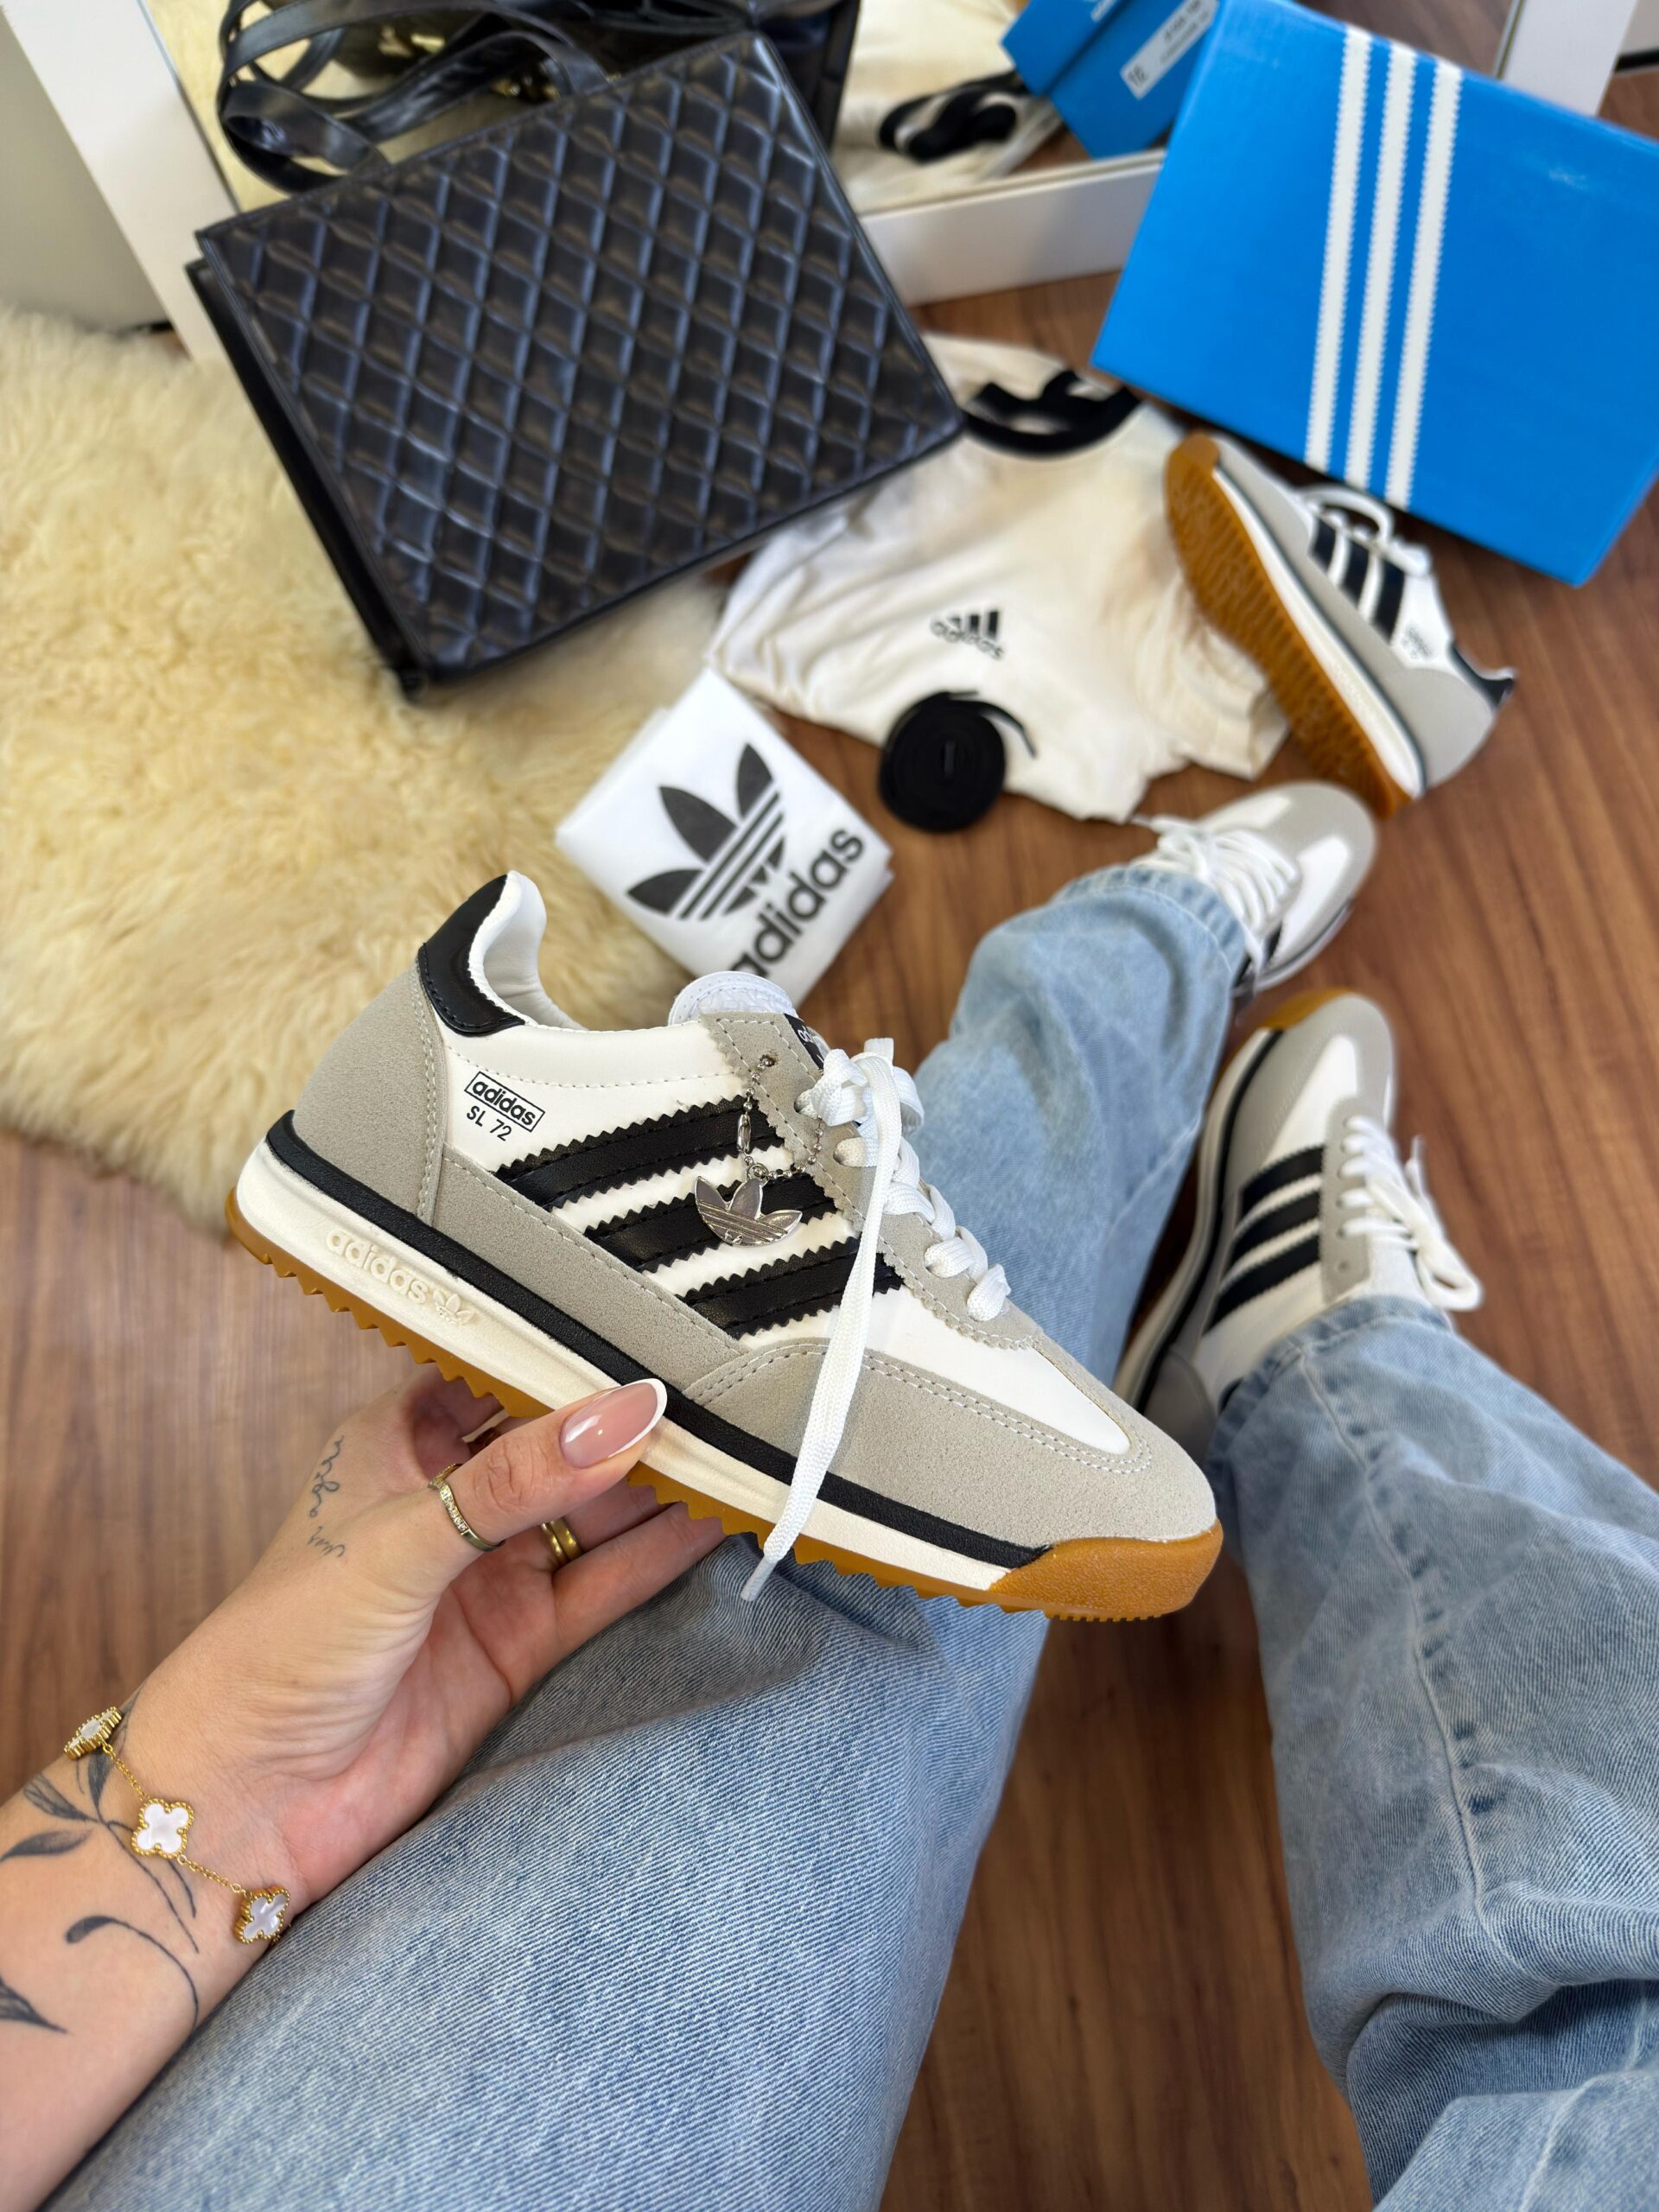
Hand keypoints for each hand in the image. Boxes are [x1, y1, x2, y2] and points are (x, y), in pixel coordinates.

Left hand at [124, 1369, 721, 1915]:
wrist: (248, 1804)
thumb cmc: (279, 1647)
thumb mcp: (403, 1538)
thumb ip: (521, 1476)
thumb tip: (627, 1411)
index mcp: (395, 1439)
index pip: (502, 1373)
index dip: (573, 1352)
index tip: (655, 1323)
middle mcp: (448, 1499)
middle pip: (562, 1445)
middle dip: (633, 1422)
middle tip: (722, 1389)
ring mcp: (488, 1573)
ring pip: (595, 1514)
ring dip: (660, 1488)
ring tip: (745, 1448)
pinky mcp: (520, 1644)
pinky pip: (606, 1586)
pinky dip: (660, 1557)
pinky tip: (717, 1521)